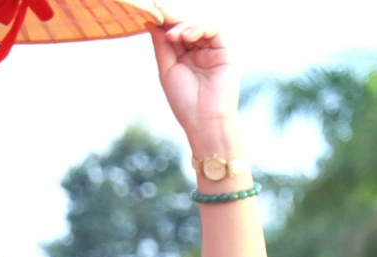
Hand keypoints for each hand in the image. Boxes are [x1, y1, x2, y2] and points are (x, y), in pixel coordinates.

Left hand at [151, 23, 240, 150]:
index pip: (175, 32)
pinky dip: (198, 27)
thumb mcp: (167, 68)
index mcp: (185, 57)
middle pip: (186, 25)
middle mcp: (200, 52)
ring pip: (199, 24)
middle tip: (160, 16)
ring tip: (174, 36)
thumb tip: (151, 21)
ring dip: (184, 25)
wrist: (205, 121)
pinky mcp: (225, 53)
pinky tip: (186, 36)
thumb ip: (162, 44)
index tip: (152, 15)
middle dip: (173, 20)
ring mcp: (213, 52)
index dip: (165, 23)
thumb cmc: (185, 102)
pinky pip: (213, 29)